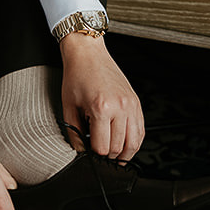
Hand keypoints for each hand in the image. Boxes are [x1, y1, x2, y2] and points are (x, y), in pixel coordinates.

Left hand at [57, 34, 143, 161]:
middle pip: (118, 148)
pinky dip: (134, 142)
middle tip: (98, 154)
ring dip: (123, 154)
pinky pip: (140, 130)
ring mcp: (131, 105)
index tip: (89, 153)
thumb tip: (80, 152)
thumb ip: (74, 133)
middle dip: (107, 156)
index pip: (102, 147)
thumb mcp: (69, 106)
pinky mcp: (136, 103)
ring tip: (112, 156)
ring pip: (134, 143)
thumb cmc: (77, 75)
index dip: (94, 155)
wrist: (88, 53)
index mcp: (101, 108)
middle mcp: (120, 107)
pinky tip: (124, 144)